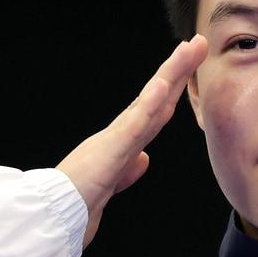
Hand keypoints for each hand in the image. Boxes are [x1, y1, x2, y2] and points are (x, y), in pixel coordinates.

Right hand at [57, 34, 208, 250]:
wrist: (59, 213)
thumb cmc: (81, 198)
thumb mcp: (114, 181)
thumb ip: (129, 169)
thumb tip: (144, 159)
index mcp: (126, 140)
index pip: (156, 108)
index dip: (174, 88)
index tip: (190, 66)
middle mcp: (124, 132)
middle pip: (159, 96)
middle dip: (180, 70)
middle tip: (198, 43)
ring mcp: (119, 136)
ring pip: (150, 100)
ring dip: (170, 74)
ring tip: (187, 49)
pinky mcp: (112, 148)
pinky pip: (135, 123)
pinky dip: (149, 103)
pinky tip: (163, 84)